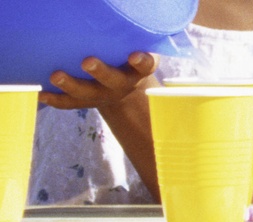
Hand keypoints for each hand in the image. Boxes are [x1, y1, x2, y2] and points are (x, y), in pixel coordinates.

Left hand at [39, 52, 158, 110]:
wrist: (123, 88)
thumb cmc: (126, 60)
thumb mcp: (134, 50)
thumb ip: (127, 41)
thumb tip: (108, 22)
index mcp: (137, 71)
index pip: (145, 66)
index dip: (141, 61)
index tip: (134, 55)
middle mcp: (121, 85)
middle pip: (112, 80)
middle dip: (100, 72)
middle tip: (87, 62)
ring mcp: (102, 95)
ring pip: (87, 93)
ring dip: (71, 85)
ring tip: (56, 76)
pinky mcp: (85, 101)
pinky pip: (70, 103)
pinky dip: (55, 99)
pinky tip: (42, 94)